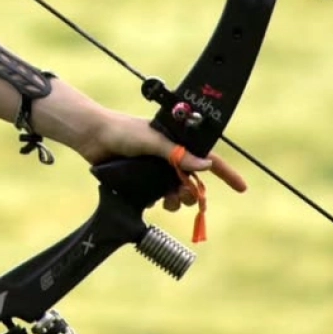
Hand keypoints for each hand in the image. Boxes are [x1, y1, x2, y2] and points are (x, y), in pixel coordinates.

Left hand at [77, 109, 248, 210]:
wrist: (91, 136)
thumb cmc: (121, 131)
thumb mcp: (152, 140)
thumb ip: (176, 153)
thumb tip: (205, 165)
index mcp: (175, 141)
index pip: (206, 157)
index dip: (225, 172)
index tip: (241, 188)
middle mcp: (168, 154)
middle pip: (192, 179)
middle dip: (193, 191)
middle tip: (184, 196)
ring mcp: (155, 168)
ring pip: (177, 190)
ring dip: (178, 200)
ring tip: (169, 202)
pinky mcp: (141, 179)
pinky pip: (159, 195)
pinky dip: (161, 201)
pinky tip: (155, 202)